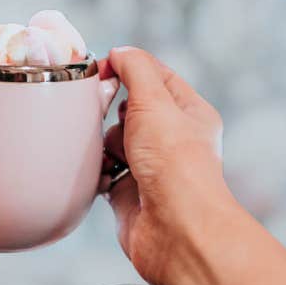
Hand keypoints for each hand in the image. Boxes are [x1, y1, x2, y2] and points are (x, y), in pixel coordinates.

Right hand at [97, 47, 232, 284]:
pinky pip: (102, 171)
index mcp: (190, 113)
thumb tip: (120, 53)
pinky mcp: (128, 193)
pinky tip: (101, 173)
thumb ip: (136, 69)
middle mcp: (173, 140)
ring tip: (111, 153)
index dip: (129, 68)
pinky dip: (96, 171)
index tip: (102, 69)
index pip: (157, 76)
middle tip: (107, 116)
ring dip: (103, 143)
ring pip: (112, 141)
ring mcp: (150, 168)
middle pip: (129, 109)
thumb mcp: (155, 101)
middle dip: (111, 111)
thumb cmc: (177, 168)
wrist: (176, 231)